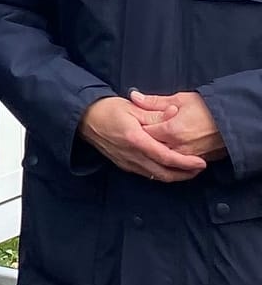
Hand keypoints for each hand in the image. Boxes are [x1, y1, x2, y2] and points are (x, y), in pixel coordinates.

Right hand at [78, 96, 207, 181]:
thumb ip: (155, 113)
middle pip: (163, 173)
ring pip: (155, 176)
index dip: (186, 163)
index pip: (166, 157)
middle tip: (199, 169)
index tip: (201, 162)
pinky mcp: (123, 164)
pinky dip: (160, 173)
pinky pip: (146, 173)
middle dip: (184, 174)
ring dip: (174, 175)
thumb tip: (175, 112)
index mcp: (135, 140)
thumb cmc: (107, 109)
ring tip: (188, 169)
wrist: (83, 118)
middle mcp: (131, 155)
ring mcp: (126, 162)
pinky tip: (168, 167)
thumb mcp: (132, 107)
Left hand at [131, 89, 228, 161]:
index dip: (135, 129)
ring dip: (153, 154)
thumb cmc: (206, 107)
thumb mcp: (180, 99)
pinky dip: (166, 161)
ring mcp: (186, 156)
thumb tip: (134, 97)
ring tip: (147, 146)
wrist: (233, 120)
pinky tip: (161, 155)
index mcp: (171, 130)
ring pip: (162, 160)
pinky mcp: (194, 161)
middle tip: (135, 137)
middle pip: (151, 149)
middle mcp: (177, 147)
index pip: (144, 133)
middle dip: (142, 143)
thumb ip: (154, 102)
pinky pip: (176, 164)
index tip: (131, 125)